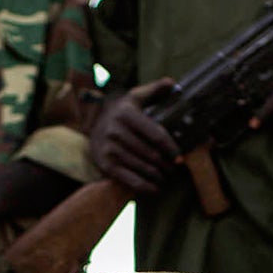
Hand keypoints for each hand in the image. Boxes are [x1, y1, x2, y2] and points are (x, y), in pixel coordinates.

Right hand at [91, 79, 177, 193]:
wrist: (92, 123)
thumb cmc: (121, 111)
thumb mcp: (135, 97)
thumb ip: (155, 90)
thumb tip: (173, 83)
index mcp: (127, 114)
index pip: (157, 135)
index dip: (172, 149)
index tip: (180, 157)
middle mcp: (116, 131)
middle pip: (151, 154)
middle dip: (166, 164)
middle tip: (174, 168)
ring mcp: (109, 149)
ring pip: (143, 167)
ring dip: (158, 176)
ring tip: (166, 176)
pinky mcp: (105, 164)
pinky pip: (130, 180)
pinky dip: (146, 187)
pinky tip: (156, 188)